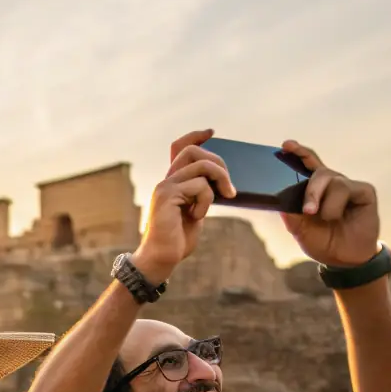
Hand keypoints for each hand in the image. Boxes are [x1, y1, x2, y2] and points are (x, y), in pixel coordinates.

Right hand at [134, 128, 235, 282]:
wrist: (161, 259)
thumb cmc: (178, 240)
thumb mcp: (195, 212)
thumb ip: (202, 195)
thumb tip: (222, 184)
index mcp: (172, 182)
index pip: (179, 148)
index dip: (195, 136)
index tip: (211, 132)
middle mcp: (166, 180)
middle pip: (193, 151)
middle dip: (218, 163)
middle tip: (229, 186)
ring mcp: (165, 186)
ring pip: (201, 166)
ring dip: (219, 181)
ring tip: (223, 198)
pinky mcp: (167, 195)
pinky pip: (199, 186)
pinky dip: (206, 201)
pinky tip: (197, 216)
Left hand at [280, 140, 380, 267]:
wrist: (344, 260)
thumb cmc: (323, 241)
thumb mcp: (300, 229)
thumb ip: (290, 213)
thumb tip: (278, 199)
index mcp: (315, 188)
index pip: (306, 163)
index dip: (297, 152)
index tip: (285, 146)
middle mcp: (332, 183)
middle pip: (318, 172)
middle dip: (311, 190)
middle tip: (308, 211)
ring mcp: (348, 186)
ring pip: (332, 180)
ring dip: (324, 204)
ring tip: (325, 219)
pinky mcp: (364, 191)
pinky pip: (346, 188)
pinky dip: (336, 205)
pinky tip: (337, 217)